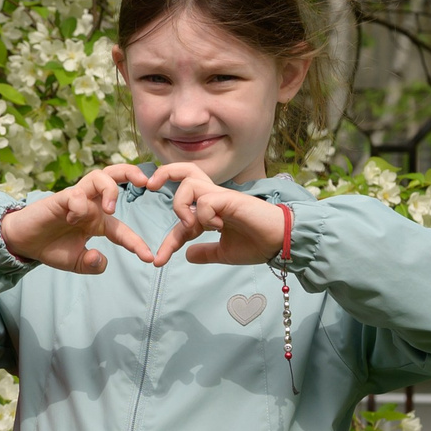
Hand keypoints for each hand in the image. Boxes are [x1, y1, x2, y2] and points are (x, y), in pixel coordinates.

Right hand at [0, 164, 156, 273]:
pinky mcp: (60, 198)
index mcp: (97, 221)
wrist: (22, 242)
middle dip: (132, 174)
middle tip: (147, 182)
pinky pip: (75, 194)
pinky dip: (79, 204)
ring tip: (110, 209)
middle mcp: (90, 206)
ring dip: (110, 188)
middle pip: (115, 177)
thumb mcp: (75, 263)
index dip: (137, 243)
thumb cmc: (49, 247)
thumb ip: (91, 265)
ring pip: (99, 176)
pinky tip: (73, 218)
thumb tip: (101, 260)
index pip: (123, 230)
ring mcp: (76, 199)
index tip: (148, 259)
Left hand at [142, 163, 292, 266]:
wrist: (281, 243)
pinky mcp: (231, 199)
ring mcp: (222, 196)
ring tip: (192, 226)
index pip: (182, 215)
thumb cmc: (258, 244)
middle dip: (163, 173)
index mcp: (212, 208)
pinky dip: (203, 215)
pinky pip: (205, 200)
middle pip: (185, 170)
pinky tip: (217, 227)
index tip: (159, 261)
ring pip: (188, 183)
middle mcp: (214, 197)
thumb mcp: (224, 252)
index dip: (168, 240)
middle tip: (150, 187)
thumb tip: (187, 256)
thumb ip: (206, 252)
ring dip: (182, 206)